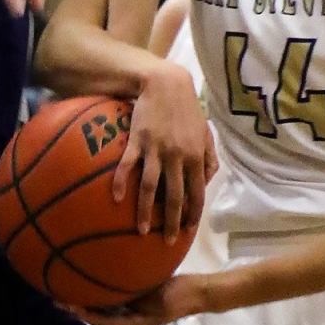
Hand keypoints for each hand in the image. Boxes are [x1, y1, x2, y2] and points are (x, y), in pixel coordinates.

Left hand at [67, 273, 208, 324]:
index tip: (69, 306)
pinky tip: (89, 282)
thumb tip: (111, 289)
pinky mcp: (137, 303)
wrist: (197, 292)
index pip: (103, 322)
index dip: (85, 314)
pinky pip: (115, 300)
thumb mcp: (155, 297)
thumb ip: (135, 296)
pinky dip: (101, 294)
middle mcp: (130, 322)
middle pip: (99, 317)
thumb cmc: (178, 295)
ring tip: (67, 291)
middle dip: (79, 309)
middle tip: (58, 299)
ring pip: (104, 309)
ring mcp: (133, 313)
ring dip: (87, 301)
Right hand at [113, 60, 212, 241]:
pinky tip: (116, 198)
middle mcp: (177, 157)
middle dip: (171, 222)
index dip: (193, 213)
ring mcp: (156, 149)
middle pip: (174, 197)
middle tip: (167, 241)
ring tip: (141, 231)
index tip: (188, 230)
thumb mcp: (204, 132)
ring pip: (150, 187)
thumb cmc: (186, 108)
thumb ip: (209, 156)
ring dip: (146, 212)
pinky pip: (128, 165)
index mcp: (195, 156)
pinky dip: (121, 183)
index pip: (197, 193)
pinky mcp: (137, 140)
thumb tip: (209, 178)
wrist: (165, 83)